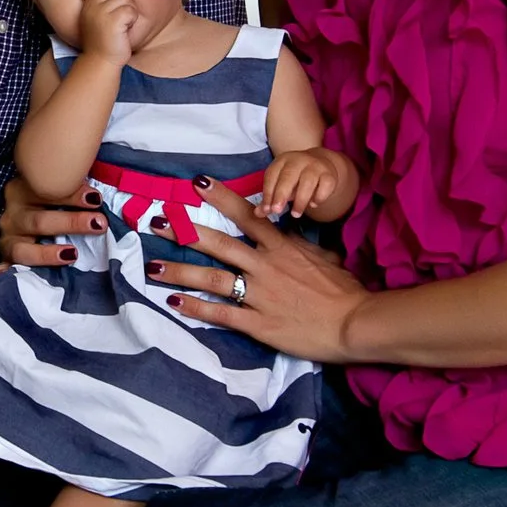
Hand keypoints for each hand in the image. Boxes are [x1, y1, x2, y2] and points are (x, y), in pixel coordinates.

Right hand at [0, 175, 107, 272]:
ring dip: (47, 254)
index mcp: (22, 191)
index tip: (96, 200)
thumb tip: (98, 194)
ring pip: (23, 249)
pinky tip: (6, 277)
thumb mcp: (54, 189)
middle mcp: (12, 215)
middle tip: (99, 224)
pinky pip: (2, 269)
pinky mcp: (5, 258)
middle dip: (71, 223)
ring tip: (72, 255)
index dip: (72, 195)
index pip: (46, 192)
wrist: (24, 214)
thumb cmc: (50, 202)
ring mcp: (7, 238)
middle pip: (39, 221)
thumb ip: (70, 188)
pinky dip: (2, 275)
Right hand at [78, 0, 141, 64]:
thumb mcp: (96, 18)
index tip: (115, 10)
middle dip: (125, 2)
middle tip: (122, 19)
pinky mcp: (112, 21)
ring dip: (130, 12)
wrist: (101, 62)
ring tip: (122, 25)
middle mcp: (93, 6)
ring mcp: (101, 13)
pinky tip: (125, 30)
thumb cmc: (102, 41)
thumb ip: (101, 2)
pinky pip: (131, 11)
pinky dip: (132, 20)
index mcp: (88, 3)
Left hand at [144, 178, 372, 363]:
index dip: (221, 198)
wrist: (354, 322)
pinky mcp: (258, 323)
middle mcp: (265, 265)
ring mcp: (260, 294)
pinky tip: (174, 303)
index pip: (247, 215)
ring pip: (212, 278)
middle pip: (218, 243)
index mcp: (282, 247)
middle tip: (156, 223)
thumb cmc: (343, 289)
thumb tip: (290, 229)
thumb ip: (300, 243)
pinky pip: (221, 313)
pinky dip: (196, 308)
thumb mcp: (323, 256)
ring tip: (152, 267)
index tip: (197, 183)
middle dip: (184, 232)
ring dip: (179, 271)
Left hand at [261, 147, 352, 220]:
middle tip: (276, 211)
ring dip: (300, 200)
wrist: (321, 163)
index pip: (272, 175)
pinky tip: (313, 204)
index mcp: (282, 160)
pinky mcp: (329, 174)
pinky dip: (319, 197)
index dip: (268, 193)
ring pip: (307, 182)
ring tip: (296, 214)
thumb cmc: (295, 177)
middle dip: (281, 195)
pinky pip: (325, 185)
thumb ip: (269, 199)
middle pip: (288, 176)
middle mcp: (298, 160)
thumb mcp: (280, 184)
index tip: (267, 210)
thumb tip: (258, 213)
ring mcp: (315, 166)